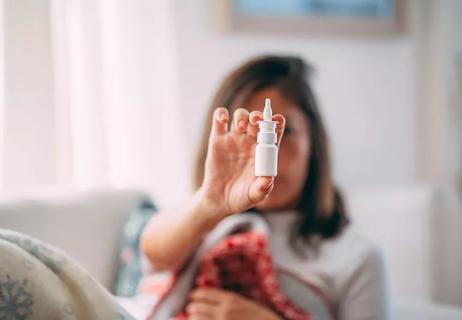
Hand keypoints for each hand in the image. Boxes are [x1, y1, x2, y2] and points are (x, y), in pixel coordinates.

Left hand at [186, 288, 280, 319]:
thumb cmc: (260, 318)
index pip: (204, 293)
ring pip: (196, 318)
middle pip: (197, 306)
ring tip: (194, 318)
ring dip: (193, 318)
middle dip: (192, 308)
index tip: (192, 297)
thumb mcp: (245, 304)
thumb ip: (228, 301)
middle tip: (191, 309)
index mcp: (231, 299)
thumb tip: (209, 299)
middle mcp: (224, 311)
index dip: (195, 295)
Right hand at [198, 107, 284, 221]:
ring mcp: (233, 139)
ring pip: (240, 116)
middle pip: (257, 120)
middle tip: (256, 121)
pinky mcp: (217, 139)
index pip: (274, 132)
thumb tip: (268, 179)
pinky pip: (219, 120)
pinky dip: (220, 114)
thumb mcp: (254, 196)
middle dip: (259, 116)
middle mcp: (250, 142)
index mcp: (263, 152)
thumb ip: (262, 188)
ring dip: (242, 116)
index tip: (277, 119)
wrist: (218, 201)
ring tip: (240, 127)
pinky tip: (223, 119)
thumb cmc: (240, 198)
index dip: (277, 123)